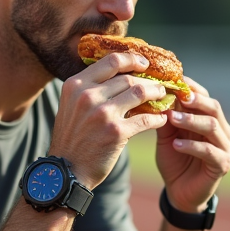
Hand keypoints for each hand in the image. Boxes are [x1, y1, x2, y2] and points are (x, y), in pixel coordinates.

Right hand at [49, 53, 168, 187]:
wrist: (67, 171)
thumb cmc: (72, 138)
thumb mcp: (71, 106)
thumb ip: (90, 89)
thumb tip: (120, 74)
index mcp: (75, 85)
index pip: (111, 61)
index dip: (132, 59)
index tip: (144, 63)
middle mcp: (88, 96)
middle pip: (128, 77)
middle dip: (148, 80)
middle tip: (159, 85)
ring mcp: (102, 113)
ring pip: (139, 92)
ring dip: (156, 94)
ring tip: (162, 97)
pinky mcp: (116, 132)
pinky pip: (145, 119)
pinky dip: (157, 118)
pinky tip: (161, 119)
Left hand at [155, 78, 229, 211]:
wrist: (179, 191)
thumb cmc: (174, 160)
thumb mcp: (167, 136)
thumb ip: (166, 117)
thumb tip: (157, 94)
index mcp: (209, 119)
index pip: (204, 97)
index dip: (191, 88)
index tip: (174, 80)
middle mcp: (221, 130)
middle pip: (213, 108)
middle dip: (196, 100)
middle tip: (179, 96)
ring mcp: (224, 147)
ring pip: (213, 127)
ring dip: (191, 121)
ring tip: (172, 118)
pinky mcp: (223, 164)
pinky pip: (209, 152)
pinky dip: (192, 146)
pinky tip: (177, 144)